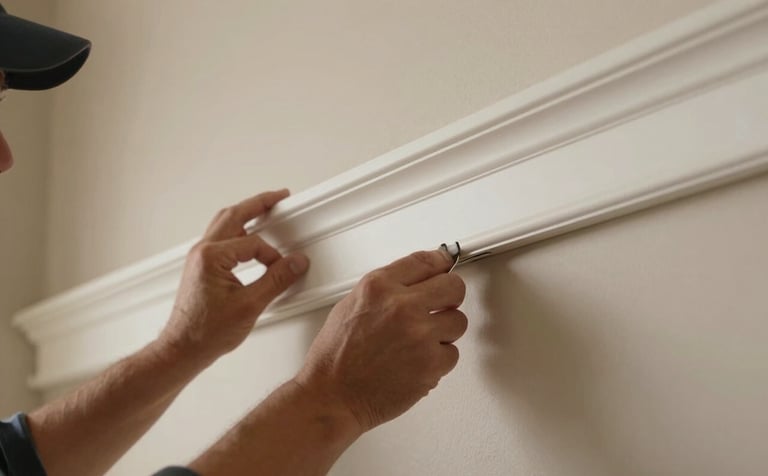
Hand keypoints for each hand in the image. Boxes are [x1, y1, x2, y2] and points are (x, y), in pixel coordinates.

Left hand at [159, 189, 309, 363]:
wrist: (182, 349)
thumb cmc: (206, 333)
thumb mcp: (250, 306)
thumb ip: (276, 280)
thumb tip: (296, 263)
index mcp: (211, 257)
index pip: (253, 244)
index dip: (273, 256)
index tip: (284, 269)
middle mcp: (201, 252)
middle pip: (233, 215)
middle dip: (258, 203)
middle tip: (279, 197)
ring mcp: (198, 258)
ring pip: (224, 223)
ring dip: (246, 214)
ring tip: (265, 210)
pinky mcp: (200, 267)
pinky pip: (220, 238)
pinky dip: (237, 232)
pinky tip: (249, 238)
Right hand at [294, 250, 467, 432]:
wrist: (332, 396)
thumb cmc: (335, 357)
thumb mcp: (350, 305)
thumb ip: (385, 289)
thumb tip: (413, 283)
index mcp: (379, 287)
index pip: (425, 262)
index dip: (441, 262)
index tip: (446, 264)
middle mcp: (402, 307)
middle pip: (453, 287)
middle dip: (450, 296)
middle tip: (443, 305)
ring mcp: (420, 336)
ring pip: (458, 322)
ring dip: (444, 331)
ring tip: (420, 342)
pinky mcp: (431, 364)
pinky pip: (452, 354)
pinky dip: (439, 360)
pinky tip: (416, 362)